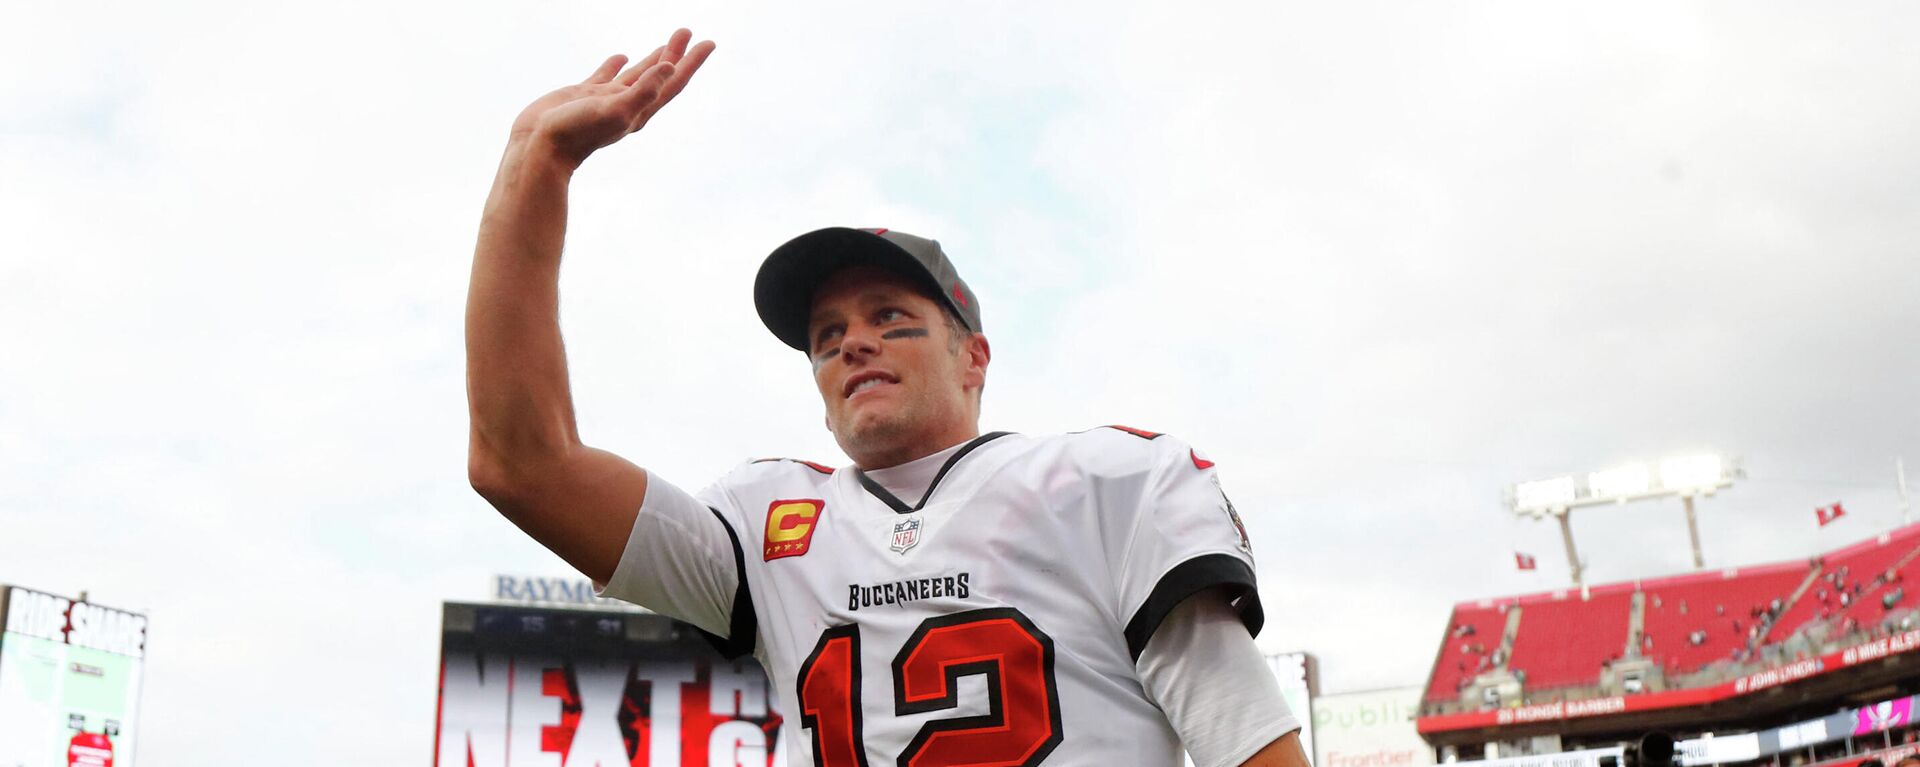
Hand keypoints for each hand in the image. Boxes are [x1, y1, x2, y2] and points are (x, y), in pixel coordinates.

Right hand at [509, 28, 716, 167]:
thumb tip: (671, 67)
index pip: (672, 81)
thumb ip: (643, 90)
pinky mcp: (584, 94)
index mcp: (640, 109)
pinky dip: (616, 65)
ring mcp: (605, 99)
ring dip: (652, 59)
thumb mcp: (616, 110)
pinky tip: (621, 56)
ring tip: (665, 44)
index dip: (691, 62)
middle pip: (659, 74)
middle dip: (675, 53)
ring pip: (636, 74)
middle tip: (686, 31)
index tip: (709, 42)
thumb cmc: (577, 133)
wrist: (539, 148)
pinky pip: (606, 75)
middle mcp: (627, 104)